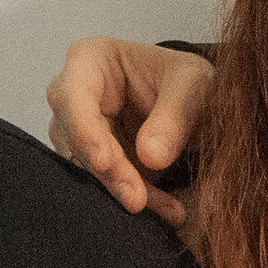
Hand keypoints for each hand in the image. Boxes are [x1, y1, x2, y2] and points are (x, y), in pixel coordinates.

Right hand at [45, 39, 210, 222]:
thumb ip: (175, 116)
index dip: (85, 132)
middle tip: (137, 199)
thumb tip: (152, 156)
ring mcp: (78, 129)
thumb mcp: (194, 85)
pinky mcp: (91, 159)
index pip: (74, 96)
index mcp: (89, 59)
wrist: (195, 100)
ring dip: (124, 189)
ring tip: (166, 207)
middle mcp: (73, 94)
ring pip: (87, 167)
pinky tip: (167, 208)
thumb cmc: (186, 79)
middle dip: (109, 172)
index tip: (105, 162)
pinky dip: (136, 196)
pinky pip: (104, 183)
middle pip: (76, 137)